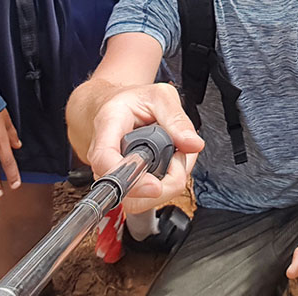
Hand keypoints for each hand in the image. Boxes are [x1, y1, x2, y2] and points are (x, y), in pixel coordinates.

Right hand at [85, 83, 203, 214]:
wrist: (117, 108)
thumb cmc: (134, 101)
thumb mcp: (160, 96)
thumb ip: (176, 118)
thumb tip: (193, 144)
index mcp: (107, 126)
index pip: (106, 160)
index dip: (130, 178)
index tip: (156, 185)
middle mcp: (104, 157)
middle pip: (126, 192)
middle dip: (164, 183)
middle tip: (179, 156)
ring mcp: (113, 176)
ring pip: (140, 200)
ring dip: (168, 183)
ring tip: (175, 154)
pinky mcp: (125, 187)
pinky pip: (147, 198)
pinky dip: (167, 184)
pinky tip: (169, 163)